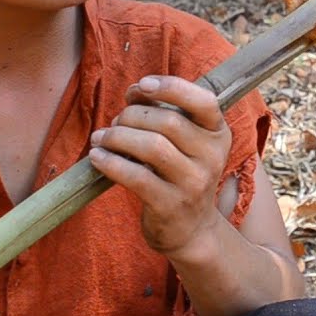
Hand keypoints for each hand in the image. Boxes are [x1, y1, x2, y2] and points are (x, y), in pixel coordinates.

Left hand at [88, 75, 231, 258]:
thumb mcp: (188, 144)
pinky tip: (97, 158)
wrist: (190, 229)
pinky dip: (111, 163)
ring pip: (152, 147)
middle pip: (168, 122)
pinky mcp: (170, 205)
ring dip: (119, 137)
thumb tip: (135, 92)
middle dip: (133, 115)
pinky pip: (136, 177)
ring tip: (102, 138)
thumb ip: (168, 115)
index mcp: (217, 134)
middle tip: (115, 121)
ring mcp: (193, 183)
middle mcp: (211, 157)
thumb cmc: (180, 174)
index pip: (203, 102)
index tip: (142, 85)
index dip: (171, 87)